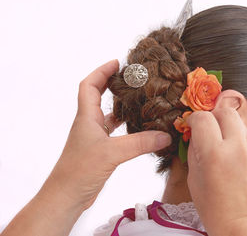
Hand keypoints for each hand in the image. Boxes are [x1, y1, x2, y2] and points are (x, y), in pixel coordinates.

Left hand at [43, 59, 171, 210]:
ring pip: (107, 115)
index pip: (90, 85)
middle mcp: (89, 124)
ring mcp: (93, 138)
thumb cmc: (80, 170)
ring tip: (137, 98)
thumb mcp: (113, 153)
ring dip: (119, 105)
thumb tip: (166, 135)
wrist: (66, 196)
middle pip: (97, 95)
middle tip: (131, 78)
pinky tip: (137, 128)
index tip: (117, 63)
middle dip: (112, 83)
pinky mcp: (99, 150)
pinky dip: (124, 126)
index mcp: (87, 117)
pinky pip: (113, 132)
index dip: (102, 71)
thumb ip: (141, 143)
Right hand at [186, 108, 246, 235]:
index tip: (194, 126)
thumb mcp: (195, 181)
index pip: (202, 117)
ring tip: (225, 149)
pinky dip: (242, 145)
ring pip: (240, 125)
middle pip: (225, 111)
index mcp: (214, 154)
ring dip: (229, 130)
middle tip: (210, 130)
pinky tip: (239, 163)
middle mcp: (238, 148)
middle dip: (214, 116)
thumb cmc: (216, 211)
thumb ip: (194, 151)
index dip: (194, 119)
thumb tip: (196, 133)